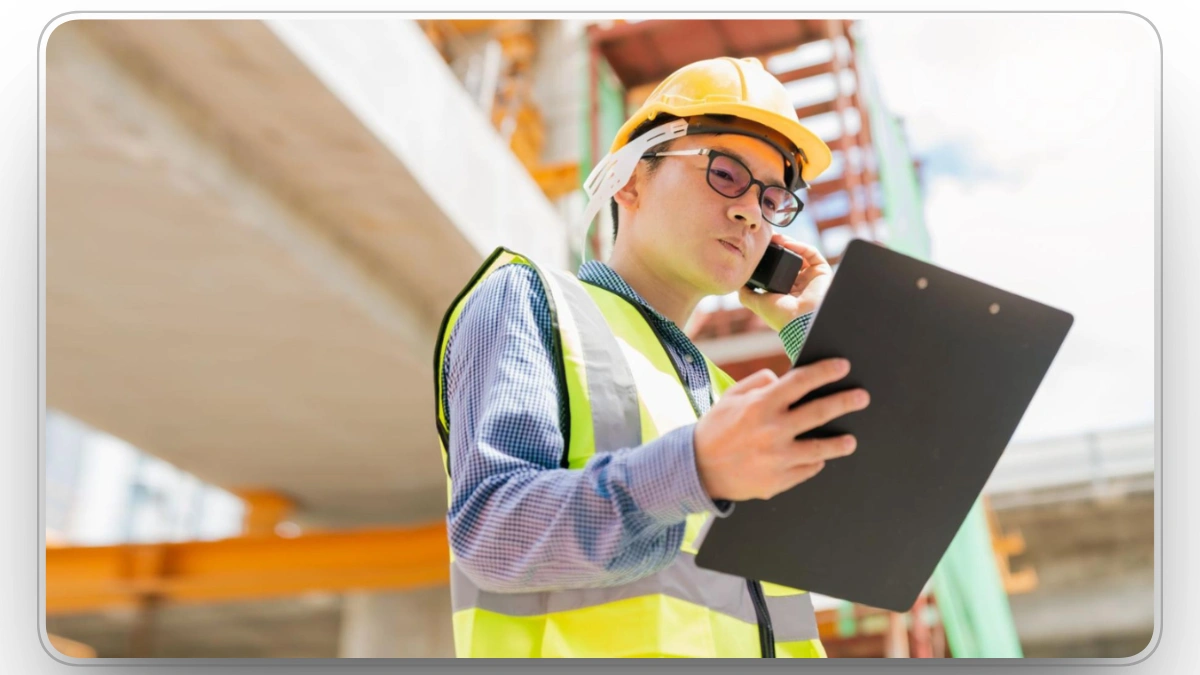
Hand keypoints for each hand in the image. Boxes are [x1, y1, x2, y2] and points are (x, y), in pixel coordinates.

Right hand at [693, 358, 869, 501]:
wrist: (697, 469)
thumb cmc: (716, 429)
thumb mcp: (732, 397)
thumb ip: (759, 383)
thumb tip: (784, 381)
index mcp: (761, 405)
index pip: (801, 382)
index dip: (825, 372)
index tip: (843, 366)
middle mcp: (773, 430)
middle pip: (819, 412)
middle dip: (845, 401)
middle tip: (862, 397)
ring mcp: (778, 458)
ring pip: (820, 448)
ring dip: (840, 443)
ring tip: (851, 440)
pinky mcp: (778, 481)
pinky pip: (807, 468)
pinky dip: (814, 461)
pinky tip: (819, 457)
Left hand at [737, 233, 834, 330]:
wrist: (799, 321)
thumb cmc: (780, 316)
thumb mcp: (757, 303)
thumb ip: (746, 293)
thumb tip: (738, 282)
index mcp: (785, 291)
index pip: (777, 269)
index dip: (768, 258)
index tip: (758, 248)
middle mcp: (799, 283)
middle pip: (788, 259)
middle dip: (778, 247)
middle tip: (766, 238)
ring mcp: (811, 277)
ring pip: (800, 254)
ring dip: (788, 243)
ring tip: (775, 237)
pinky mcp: (822, 271)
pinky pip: (812, 254)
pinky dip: (800, 246)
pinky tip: (787, 243)